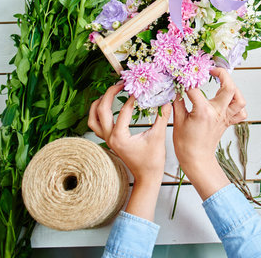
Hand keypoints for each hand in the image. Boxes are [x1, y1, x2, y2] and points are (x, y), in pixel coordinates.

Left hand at [88, 83, 171, 220]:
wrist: (147, 176)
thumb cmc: (152, 161)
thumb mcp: (158, 137)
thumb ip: (161, 117)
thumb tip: (167, 101)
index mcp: (120, 136)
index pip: (124, 110)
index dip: (133, 97)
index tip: (141, 88)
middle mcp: (109, 137)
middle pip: (102, 109)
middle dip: (110, 93)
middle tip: (121, 83)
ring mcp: (107, 140)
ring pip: (93, 118)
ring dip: (99, 103)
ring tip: (109, 92)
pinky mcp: (109, 141)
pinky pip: (96, 125)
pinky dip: (98, 114)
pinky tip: (107, 106)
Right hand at [172, 68, 246, 199]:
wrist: (196, 160)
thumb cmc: (185, 144)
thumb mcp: (177, 121)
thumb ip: (178, 102)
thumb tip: (176, 88)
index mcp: (203, 111)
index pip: (195, 88)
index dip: (187, 81)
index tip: (182, 77)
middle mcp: (217, 113)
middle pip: (229, 87)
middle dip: (222, 74)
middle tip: (212, 70)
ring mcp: (225, 118)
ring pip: (239, 99)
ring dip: (234, 88)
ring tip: (223, 83)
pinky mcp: (228, 123)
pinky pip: (241, 112)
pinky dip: (237, 105)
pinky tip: (228, 101)